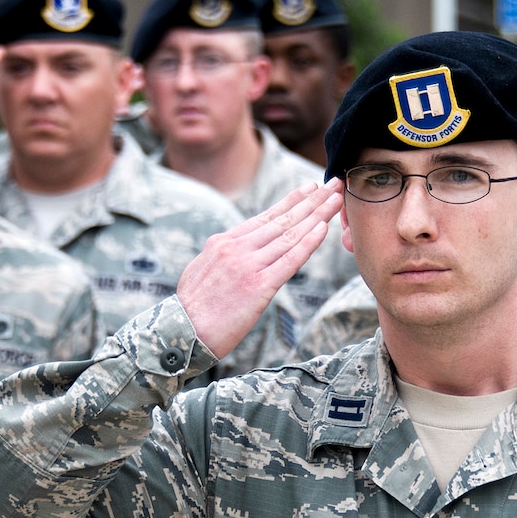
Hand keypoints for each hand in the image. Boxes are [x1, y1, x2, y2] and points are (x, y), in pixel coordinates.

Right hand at [178, 180, 343, 358]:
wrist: (181, 332)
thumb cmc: (192, 308)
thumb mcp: (202, 269)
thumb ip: (223, 256)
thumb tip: (235, 249)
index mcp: (223, 242)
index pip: (264, 217)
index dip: (291, 200)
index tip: (309, 188)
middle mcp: (236, 248)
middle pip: (282, 219)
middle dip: (311, 200)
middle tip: (333, 185)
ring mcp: (248, 266)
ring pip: (289, 235)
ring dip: (317, 215)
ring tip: (335, 200)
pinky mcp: (258, 287)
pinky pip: (290, 260)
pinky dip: (308, 242)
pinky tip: (323, 229)